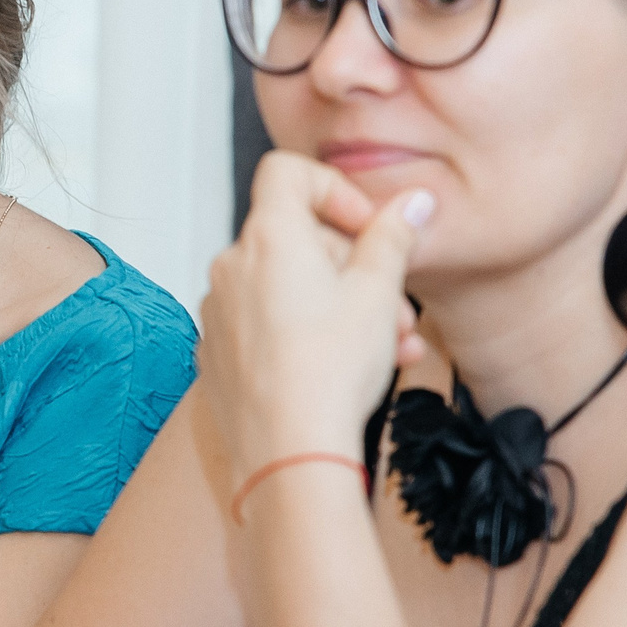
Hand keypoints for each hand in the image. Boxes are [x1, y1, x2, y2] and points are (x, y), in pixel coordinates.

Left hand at [196, 151, 431, 478]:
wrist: (288, 453)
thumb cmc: (329, 373)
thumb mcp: (377, 294)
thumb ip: (392, 239)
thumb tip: (409, 203)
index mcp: (268, 237)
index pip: (288, 173)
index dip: (335, 190)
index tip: (368, 227)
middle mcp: (231, 266)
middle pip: (297, 238)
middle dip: (355, 266)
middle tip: (398, 308)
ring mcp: (219, 310)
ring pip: (289, 288)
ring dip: (342, 306)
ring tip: (392, 346)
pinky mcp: (217, 352)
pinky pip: (266, 324)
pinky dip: (305, 333)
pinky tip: (346, 369)